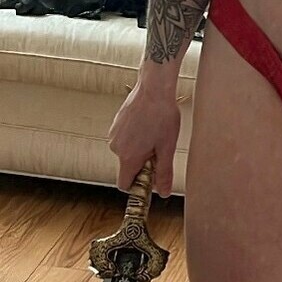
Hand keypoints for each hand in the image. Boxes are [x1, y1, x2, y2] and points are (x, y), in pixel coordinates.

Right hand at [107, 81, 181, 196]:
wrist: (154, 88)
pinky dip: (136, 138)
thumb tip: (163, 193)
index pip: (124, 185)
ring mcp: (114, 135)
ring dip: (140, 149)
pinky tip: (148, 124)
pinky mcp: (115, 124)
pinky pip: (125, 139)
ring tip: (155, 133)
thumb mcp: (167, 147)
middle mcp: (116, 148)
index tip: (151, 178)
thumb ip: (164, 173)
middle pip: (128, 167)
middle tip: (159, 148)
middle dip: (143, 163)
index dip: (137, 186)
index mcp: (128, 157)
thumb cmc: (162, 116)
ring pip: (127, 152)